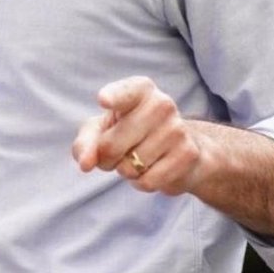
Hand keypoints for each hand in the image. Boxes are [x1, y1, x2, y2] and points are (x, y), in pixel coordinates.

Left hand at [72, 76, 203, 194]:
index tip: (103, 100)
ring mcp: (177, 129)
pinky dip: (141, 182)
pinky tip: (151, 169)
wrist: (177, 149)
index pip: (125, 92)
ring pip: (130, 167)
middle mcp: (161, 104)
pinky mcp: (188, 154)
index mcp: (139, 90)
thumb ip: (86, 143)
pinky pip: (148, 181)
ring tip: (138, 158)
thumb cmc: (129, 133)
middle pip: (111, 145)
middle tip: (117, 153)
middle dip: (106, 158)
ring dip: (126, 171)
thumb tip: (86, 163)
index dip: (113, 97)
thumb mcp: (102, 131)